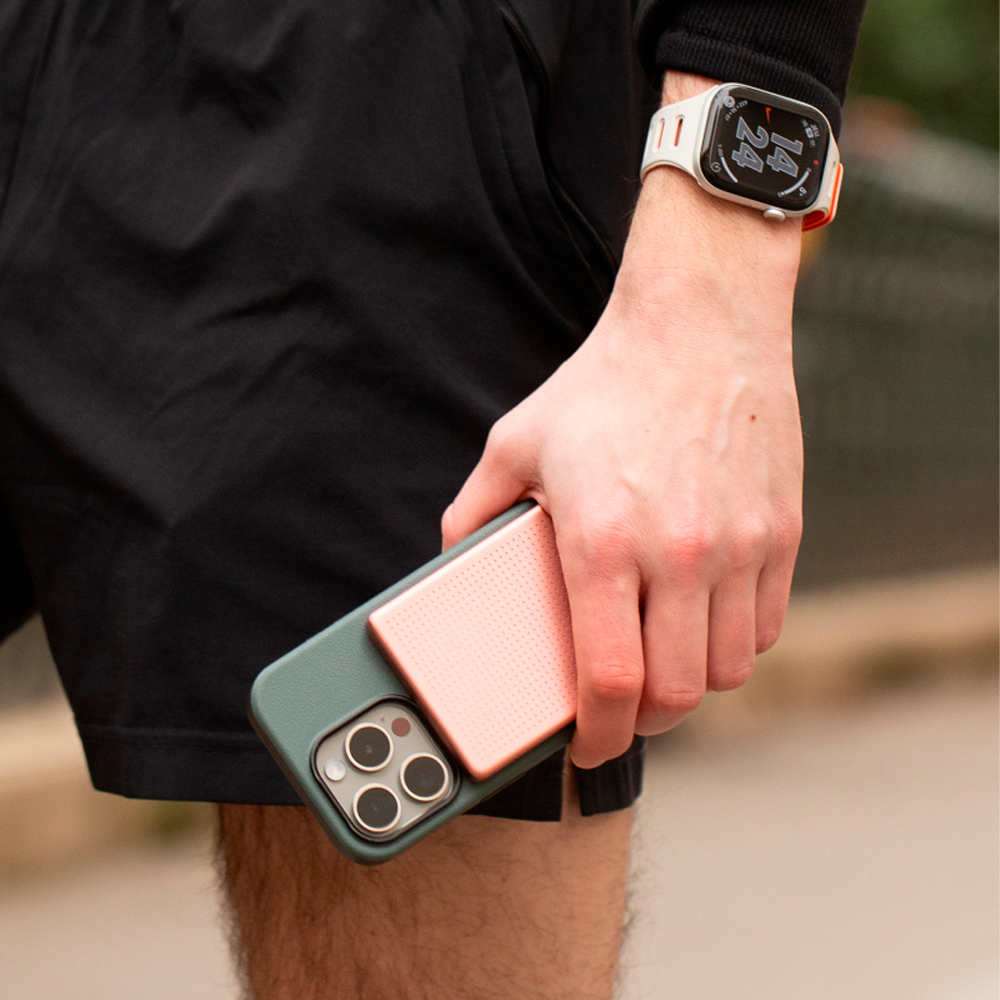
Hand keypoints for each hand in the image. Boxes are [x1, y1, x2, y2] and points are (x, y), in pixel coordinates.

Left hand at [442, 74, 804, 768]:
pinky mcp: (782, 532)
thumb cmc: (603, 384)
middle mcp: (680, 553)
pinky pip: (766, 626)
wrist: (699, 323)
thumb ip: (473, 511)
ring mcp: (740, 546)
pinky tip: (705, 622)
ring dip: (691, 684)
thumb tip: (452, 561)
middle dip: (644, 721)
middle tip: (622, 709)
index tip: (585, 746)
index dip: (596, 735)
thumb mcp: (515, 442)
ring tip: (662, 662)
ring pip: (727, 670)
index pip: (609, 682)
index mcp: (604, 542)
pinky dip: (735, 644)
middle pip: (676, 694)